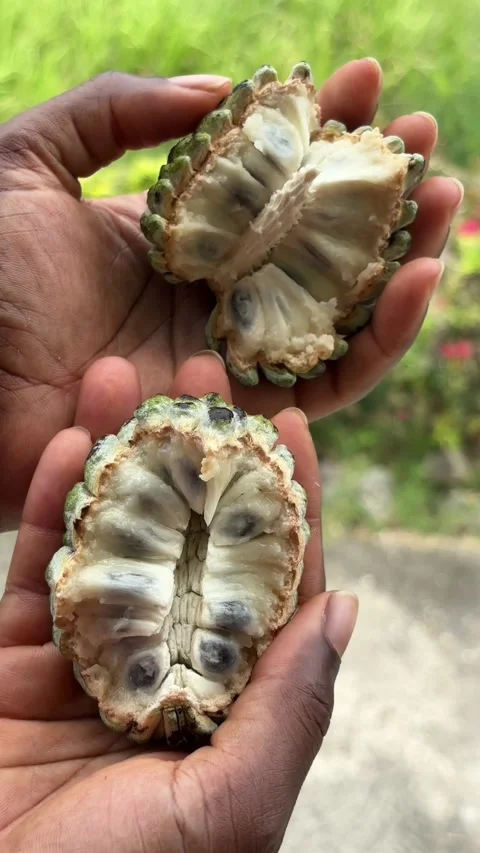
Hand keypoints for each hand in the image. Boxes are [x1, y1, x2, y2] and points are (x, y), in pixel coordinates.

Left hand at [0, 59, 460, 527]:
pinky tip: (411, 281)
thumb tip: (221, 90)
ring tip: (443, 201)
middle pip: (314, 249)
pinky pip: (325, 386)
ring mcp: (225, 361)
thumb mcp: (30, 161)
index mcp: (172, 240)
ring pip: (338, 317)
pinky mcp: (234, 419)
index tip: (359, 80)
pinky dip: (377, 341)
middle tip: (427, 139)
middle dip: (377, 192)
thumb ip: (118, 112)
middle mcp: (209, 300)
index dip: (317, 131)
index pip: (267, 182)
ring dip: (400, 261)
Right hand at [0, 353, 357, 852]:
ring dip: (120, 459)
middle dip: (198, 459)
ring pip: (114, 537)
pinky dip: (51, 504)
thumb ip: (287, 713)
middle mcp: (167, 666)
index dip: (285, 504)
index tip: (291, 426)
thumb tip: (342, 608)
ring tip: (126, 381)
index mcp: (228, 699)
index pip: (271, 585)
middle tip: (202, 377)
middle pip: (190, 542)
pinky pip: (39, 566)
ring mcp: (94, 654)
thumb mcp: (225, 812)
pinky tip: (68, 443)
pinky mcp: (20, 655)